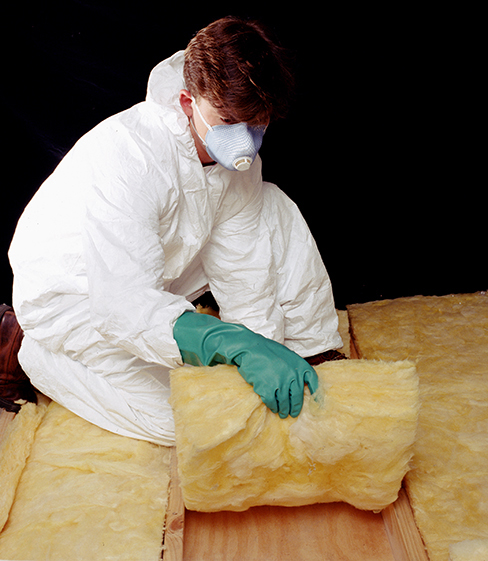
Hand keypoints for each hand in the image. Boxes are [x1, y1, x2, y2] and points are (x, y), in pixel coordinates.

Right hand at [174, 311, 318, 417]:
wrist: (250, 348)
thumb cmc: (267, 351)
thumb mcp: (287, 356)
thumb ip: (295, 369)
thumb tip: (299, 384)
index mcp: (300, 365)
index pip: (313, 382)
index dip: (316, 394)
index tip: (315, 403)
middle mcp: (294, 375)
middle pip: (298, 397)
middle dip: (295, 408)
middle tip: (293, 413)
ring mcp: (281, 383)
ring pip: (285, 403)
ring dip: (284, 410)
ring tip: (282, 413)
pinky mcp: (268, 389)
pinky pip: (273, 403)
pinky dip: (273, 407)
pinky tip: (273, 408)